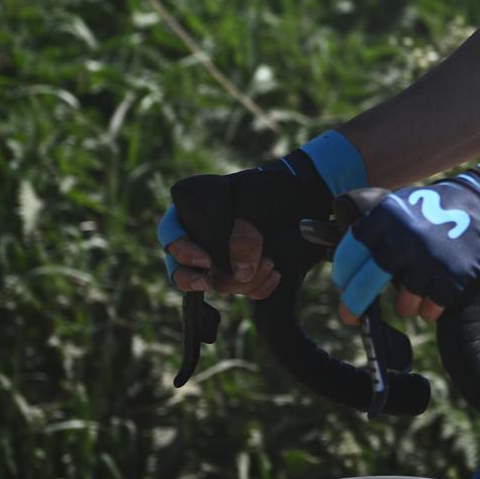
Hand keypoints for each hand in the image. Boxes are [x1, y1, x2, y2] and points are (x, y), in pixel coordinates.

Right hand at [159, 131, 367, 298]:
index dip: (182, 251)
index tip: (206, 260)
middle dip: (203, 279)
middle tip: (214, 282)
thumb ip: (243, 230)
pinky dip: (257, 288)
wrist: (307, 197)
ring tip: (270, 263)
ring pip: (215, 284)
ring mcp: (221, 258)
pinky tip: (275, 274)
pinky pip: (241, 291)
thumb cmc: (274, 187)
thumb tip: (241, 272)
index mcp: (193, 208)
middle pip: (182, 269)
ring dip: (241, 283)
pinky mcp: (242, 272)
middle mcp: (201, 236)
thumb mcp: (256, 198)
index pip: (172, 234)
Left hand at [330, 145, 479, 321]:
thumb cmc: (442, 205)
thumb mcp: (403, 203)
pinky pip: (430, 310)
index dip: (343, 272)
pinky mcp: (452, 279)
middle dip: (353, 304)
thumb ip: (371, 224)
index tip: (342, 283)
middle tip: (349, 315)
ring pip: (402, 303)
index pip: (351, 250)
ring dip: (406, 304)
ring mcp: (429, 260)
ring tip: (417, 292)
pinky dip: (431, 308)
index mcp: (387, 215)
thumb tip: (319, 237)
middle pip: (365, 283)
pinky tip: (437, 295)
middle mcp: (403, 238)